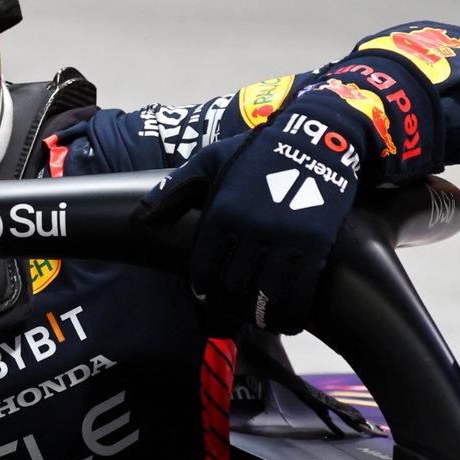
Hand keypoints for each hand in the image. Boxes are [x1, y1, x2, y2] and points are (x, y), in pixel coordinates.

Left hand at [139, 90, 368, 333]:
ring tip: (259, 320)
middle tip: (232, 311)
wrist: (314, 139)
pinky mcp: (314, 245)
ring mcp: (284, 240)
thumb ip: (175, 189)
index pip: (203, 269)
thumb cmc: (258, 151)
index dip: (203, 289)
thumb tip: (144, 217)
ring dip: (259, 316)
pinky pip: (299, 293)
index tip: (206, 296)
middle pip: (232, 288)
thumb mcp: (209, 160)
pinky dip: (291, 314)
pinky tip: (288, 321)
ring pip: (263, 297)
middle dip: (229, 306)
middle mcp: (250, 231)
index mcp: (221, 214)